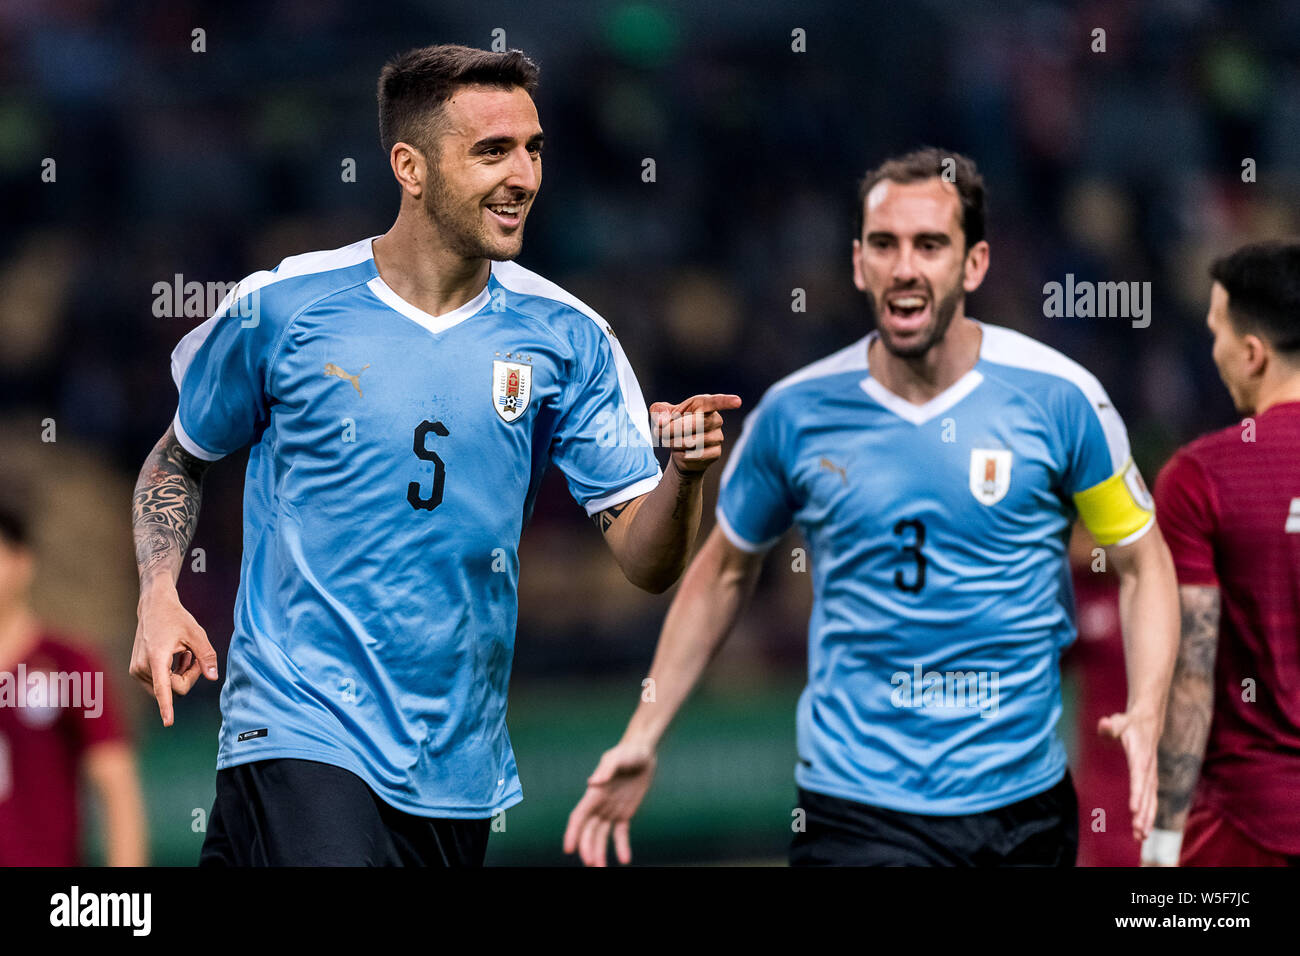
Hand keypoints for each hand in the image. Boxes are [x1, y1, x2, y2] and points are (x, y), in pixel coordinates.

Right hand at [129, 585, 218, 726]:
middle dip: (189, 676)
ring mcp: (136, 671)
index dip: (167, 706)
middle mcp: (141, 667)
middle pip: (174, 689)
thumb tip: (214, 678)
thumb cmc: (176, 619)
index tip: (168, 722)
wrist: (153, 607)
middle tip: (193, 656)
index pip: (164, 687)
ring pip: (168, 688)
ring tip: (181, 654)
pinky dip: (172, 674)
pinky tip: (174, 657)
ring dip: (180, 675)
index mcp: (156, 658)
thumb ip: (206, 656)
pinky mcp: (136, 672)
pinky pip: (161, 684)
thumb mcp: (197, 634)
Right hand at [563, 740, 657, 866]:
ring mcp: (610, 811)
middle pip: (588, 831)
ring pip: (601, 836)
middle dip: (588, 848)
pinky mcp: (624, 814)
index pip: (579, 817)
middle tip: (592, 865)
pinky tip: (625, 859)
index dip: (573, 833)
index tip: (569, 850)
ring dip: (599, 852)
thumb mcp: (618, 757)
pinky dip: (621, 847)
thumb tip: (592, 783)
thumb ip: (607, 768)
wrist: (643, 753)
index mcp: (594, 794)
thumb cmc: (628, 752)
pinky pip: (621, 834)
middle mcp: (599, 805)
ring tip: (603, 868)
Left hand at [649, 394, 741, 473]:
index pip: (716, 402)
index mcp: (703, 405)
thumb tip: (662, 421)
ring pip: (696, 440)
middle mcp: (715, 419)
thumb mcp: (661, 415)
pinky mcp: (716, 452)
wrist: (679, 452)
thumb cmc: (672, 428)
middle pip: (699, 422)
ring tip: (671, 442)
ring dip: (676, 442)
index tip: (737, 402)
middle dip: (676, 428)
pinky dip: (684, 454)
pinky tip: (682, 452)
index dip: (726, 402)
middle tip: (661, 431)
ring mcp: (717, 436)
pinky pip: (698, 454)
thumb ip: (659, 412)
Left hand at [1098, 708, 1159, 841]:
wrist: (1148, 722)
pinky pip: (1151, 800)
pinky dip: (1150, 815)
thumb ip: (1110, 726)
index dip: (1137, 793)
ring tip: (1141, 836)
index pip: (1138, 778)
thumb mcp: (1119, 721)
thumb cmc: (1129, 723)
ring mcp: (1152, 776)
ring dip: (1148, 819)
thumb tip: (1103, 724)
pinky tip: (1145, 830)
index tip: (1133, 809)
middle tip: (1138, 832)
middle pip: (1147, 795)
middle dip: (1143, 814)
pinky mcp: (1151, 780)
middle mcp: (1149, 770)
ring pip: (1151, 801)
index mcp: (1140, 757)